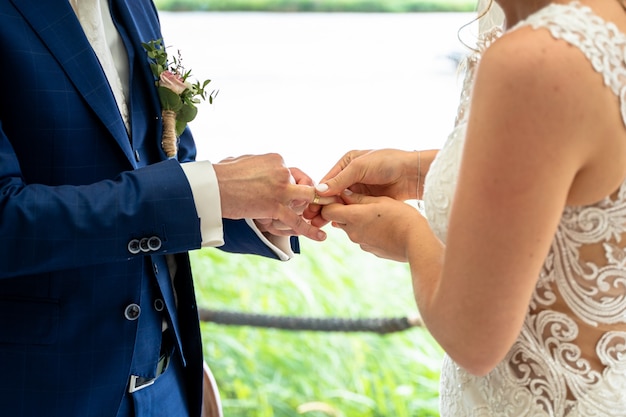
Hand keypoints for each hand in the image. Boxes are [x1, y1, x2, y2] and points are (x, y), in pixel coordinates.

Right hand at [213, 154, 325, 240]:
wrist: (213, 186)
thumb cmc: (222, 174)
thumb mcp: (245, 161)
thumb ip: (258, 165)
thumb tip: (254, 168)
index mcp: (276, 159)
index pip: (295, 173)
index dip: (294, 186)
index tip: (291, 194)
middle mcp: (283, 172)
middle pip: (305, 185)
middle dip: (308, 197)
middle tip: (308, 208)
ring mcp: (281, 189)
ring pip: (306, 201)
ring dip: (311, 212)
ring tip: (319, 222)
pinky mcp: (275, 207)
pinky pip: (297, 220)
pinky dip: (310, 230)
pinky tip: (320, 237)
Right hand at [304, 149, 420, 226]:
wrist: (413, 173)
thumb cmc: (388, 163)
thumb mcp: (360, 167)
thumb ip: (340, 180)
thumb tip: (319, 190)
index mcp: (347, 162)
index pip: (328, 180)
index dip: (318, 194)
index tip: (309, 207)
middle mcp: (351, 175)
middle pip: (332, 193)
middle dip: (322, 206)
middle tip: (311, 220)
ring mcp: (360, 189)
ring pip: (341, 203)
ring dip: (331, 213)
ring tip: (320, 225)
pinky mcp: (368, 200)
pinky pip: (353, 209)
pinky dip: (344, 216)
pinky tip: (336, 224)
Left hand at [320, 190, 422, 261]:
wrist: (417, 241)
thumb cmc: (401, 216)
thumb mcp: (380, 201)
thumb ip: (359, 198)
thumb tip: (344, 194)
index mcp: (353, 217)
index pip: (328, 211)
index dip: (331, 203)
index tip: (341, 196)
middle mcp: (353, 233)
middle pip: (339, 220)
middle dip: (346, 211)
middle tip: (362, 202)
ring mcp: (361, 244)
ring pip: (352, 229)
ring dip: (358, 221)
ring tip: (377, 214)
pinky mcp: (371, 250)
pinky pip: (364, 238)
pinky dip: (369, 231)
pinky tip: (384, 226)